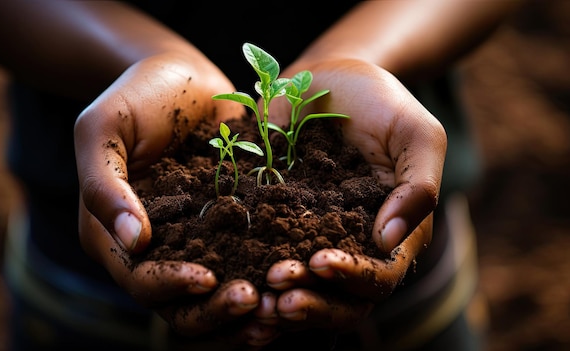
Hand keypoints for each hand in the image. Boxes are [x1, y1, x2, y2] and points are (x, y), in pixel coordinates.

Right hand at [74, 52, 262, 337]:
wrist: (183, 75)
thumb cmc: (136, 96)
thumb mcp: (103, 129)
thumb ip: (105, 185)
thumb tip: (134, 242)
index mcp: (113, 235)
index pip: (140, 280)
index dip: (171, 287)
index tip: (208, 278)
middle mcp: (156, 248)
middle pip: (181, 305)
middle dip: (216, 312)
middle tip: (256, 304)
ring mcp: (196, 239)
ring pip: (217, 294)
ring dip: (245, 310)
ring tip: (280, 311)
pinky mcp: (231, 225)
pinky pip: (249, 260)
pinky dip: (267, 276)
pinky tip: (296, 277)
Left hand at [265, 58, 445, 331]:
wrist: (332, 79)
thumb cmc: (381, 104)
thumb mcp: (416, 134)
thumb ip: (418, 186)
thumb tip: (388, 240)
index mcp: (396, 232)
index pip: (381, 274)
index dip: (353, 278)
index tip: (318, 260)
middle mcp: (357, 246)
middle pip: (343, 301)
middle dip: (313, 304)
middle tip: (278, 296)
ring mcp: (318, 240)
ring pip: (307, 293)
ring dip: (283, 303)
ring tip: (255, 298)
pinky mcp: (282, 227)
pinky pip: (271, 262)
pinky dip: (256, 278)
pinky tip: (232, 280)